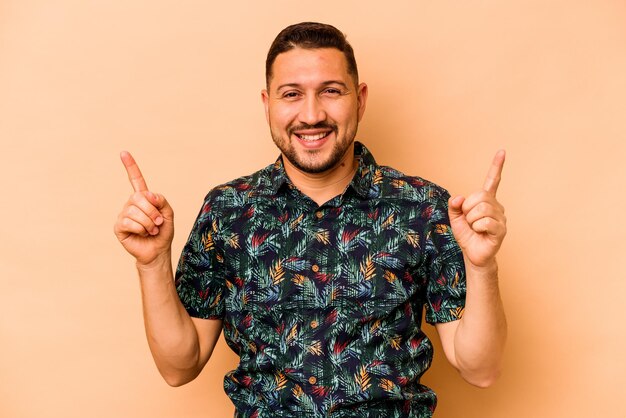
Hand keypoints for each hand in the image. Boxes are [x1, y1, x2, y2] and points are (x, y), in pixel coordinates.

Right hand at [113, 151, 173, 265]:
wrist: (158, 251)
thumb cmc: (163, 232)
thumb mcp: (168, 213)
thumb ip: (161, 201)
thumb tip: (148, 195)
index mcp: (144, 198)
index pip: (136, 180)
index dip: (130, 166)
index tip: (124, 152)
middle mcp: (131, 204)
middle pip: (139, 198)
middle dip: (153, 211)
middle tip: (158, 222)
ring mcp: (124, 214)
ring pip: (135, 211)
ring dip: (148, 223)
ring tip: (151, 230)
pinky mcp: (119, 226)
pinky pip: (130, 222)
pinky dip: (141, 229)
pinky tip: (142, 234)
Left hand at [448, 150, 506, 267]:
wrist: (472, 253)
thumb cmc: (466, 235)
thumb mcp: (455, 218)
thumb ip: (454, 205)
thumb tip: (459, 198)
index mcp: (486, 200)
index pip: (492, 180)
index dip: (497, 166)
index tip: (502, 151)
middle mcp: (496, 206)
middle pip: (480, 196)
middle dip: (467, 208)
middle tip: (468, 219)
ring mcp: (501, 217)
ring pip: (481, 209)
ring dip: (471, 220)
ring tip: (475, 228)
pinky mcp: (501, 229)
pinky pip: (485, 222)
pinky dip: (477, 227)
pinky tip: (481, 233)